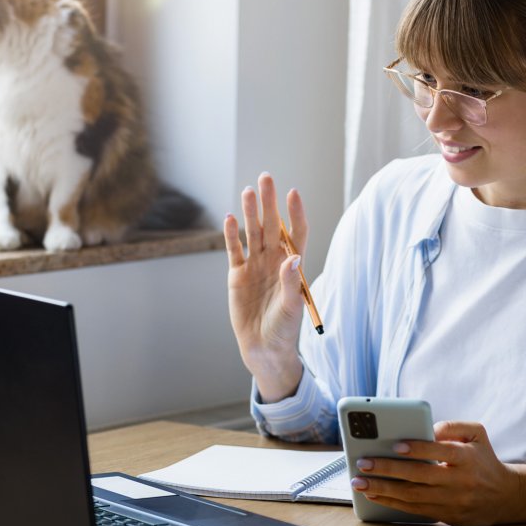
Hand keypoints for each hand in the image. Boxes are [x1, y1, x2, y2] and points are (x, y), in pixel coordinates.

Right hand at [223, 173, 308, 402]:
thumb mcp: (292, 307)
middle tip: (266, 178)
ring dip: (250, 212)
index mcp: (292, 265)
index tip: (293, 193)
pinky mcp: (237, 274)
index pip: (296, 233)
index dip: (295, 213)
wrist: (263, 347)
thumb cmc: (284, 329)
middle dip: (269, 202)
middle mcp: (274, 260)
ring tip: (248, 191)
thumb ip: (291, 282)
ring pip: (252, 232)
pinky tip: (229, 218)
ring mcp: (255, 265)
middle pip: (273, 226)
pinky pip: (234, 250)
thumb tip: (293, 256)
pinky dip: (231, 234)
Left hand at [349, 421, 522, 525]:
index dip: (418, 449)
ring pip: (412, 496)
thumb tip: (425, 430)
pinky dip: (391, 503)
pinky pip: (414, 510)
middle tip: (363, 463)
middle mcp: (459, 481)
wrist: (504, 497)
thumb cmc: (483, 459)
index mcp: (467, 457)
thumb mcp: (477, 434)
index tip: (396, 445)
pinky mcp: (445, 516)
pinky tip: (374, 495)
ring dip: (383, 490)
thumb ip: (452, 426)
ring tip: (360, 483)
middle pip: (419, 476)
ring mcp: (452, 501)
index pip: (440, 451)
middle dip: (388, 470)